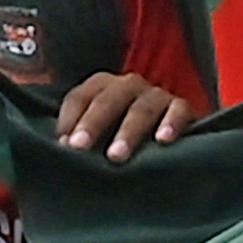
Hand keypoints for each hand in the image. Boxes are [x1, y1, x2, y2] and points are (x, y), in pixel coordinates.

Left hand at [53, 70, 191, 156]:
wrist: (164, 139)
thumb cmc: (118, 140)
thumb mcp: (95, 137)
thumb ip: (76, 138)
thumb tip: (59, 148)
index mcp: (101, 88)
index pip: (80, 96)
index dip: (69, 119)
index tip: (62, 144)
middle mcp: (128, 86)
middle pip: (109, 98)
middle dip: (93, 123)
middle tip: (79, 148)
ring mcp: (157, 95)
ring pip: (142, 106)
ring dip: (128, 131)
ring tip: (115, 156)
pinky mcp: (183, 108)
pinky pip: (179, 110)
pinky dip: (171, 123)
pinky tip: (163, 141)